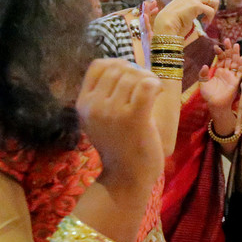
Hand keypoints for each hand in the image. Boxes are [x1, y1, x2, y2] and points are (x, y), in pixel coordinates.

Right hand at [76, 59, 164, 192]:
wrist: (126, 178)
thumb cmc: (119, 147)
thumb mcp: (99, 119)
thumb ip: (103, 94)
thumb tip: (122, 64)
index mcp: (83, 103)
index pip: (98, 65)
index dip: (118, 64)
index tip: (130, 76)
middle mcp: (94, 106)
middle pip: (119, 68)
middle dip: (137, 71)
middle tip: (146, 86)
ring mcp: (112, 111)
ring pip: (134, 75)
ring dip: (149, 79)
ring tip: (153, 93)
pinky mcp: (133, 117)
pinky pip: (146, 85)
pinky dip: (155, 85)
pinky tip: (158, 94)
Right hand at [151, 0, 238, 35]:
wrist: (166, 23)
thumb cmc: (177, 19)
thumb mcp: (190, 8)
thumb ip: (200, 4)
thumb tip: (212, 3)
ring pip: (215, 2)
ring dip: (213, 13)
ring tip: (205, 20)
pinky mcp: (196, 4)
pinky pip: (211, 11)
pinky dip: (209, 18)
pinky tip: (203, 22)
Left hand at [199, 39, 241, 111]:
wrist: (215, 105)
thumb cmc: (209, 95)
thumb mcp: (203, 83)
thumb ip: (203, 74)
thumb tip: (205, 65)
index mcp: (219, 72)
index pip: (221, 59)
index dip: (219, 53)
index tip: (216, 47)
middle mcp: (226, 72)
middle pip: (229, 58)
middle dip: (229, 49)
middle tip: (228, 40)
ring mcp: (232, 76)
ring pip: (235, 63)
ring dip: (236, 54)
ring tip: (236, 45)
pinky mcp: (236, 82)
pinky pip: (240, 72)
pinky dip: (240, 65)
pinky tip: (239, 58)